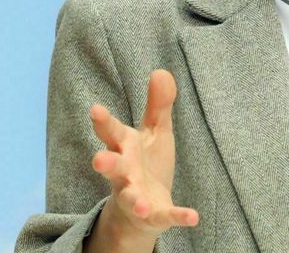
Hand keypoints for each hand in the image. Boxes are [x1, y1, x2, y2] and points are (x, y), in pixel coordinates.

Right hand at [88, 69, 198, 240]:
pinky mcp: (154, 215)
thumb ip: (157, 105)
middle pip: (113, 167)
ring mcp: (137, 196)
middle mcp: (125, 173)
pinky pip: (164, 217)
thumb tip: (161, 71)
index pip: (112, 132)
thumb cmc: (146, 164)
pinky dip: (178, 217)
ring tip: (140, 203)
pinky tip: (193, 217)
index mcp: (125, 147)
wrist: (143, 209)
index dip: (103, 122)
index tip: (96, 109)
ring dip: (135, 200)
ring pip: (131, 198)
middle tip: (99, 160)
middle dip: (106, 163)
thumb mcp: (154, 132)